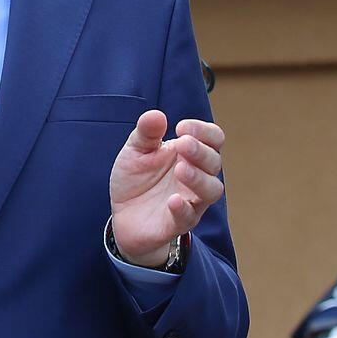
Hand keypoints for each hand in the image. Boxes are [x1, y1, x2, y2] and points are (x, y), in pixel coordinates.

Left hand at [109, 110, 224, 266]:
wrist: (123, 214)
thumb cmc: (136, 179)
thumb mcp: (135, 151)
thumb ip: (145, 133)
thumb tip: (156, 115)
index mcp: (190, 154)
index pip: (213, 138)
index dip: (203, 131)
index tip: (181, 128)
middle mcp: (197, 176)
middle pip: (214, 162)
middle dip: (200, 151)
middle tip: (182, 144)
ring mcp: (191, 200)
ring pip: (211, 190)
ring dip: (199, 178)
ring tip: (180, 169)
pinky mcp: (178, 222)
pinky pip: (189, 217)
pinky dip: (183, 208)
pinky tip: (173, 200)